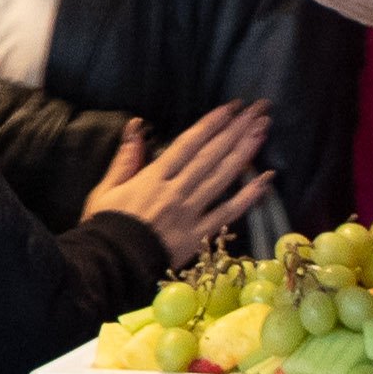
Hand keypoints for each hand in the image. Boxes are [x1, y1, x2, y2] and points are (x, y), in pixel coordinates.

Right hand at [85, 100, 275, 263]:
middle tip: (260, 109)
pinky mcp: (200, 236)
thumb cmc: (105, 227)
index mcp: (154, 177)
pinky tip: (266, 179)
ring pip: (222, 177)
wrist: (111, 267)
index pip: (189, 143)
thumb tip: (136, 125)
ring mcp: (191, 213)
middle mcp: (177, 190)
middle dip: (237, 129)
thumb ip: (125, 158)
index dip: (213, 123)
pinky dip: (248, 196)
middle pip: (212, 155)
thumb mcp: (107, 189)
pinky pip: (228, 213)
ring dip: (245, 152)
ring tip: (264, 129)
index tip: (233, 107)